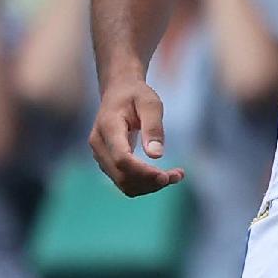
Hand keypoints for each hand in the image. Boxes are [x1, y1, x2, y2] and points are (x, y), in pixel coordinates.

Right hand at [89, 80, 185, 195]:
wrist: (118, 92)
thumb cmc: (136, 95)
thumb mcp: (150, 103)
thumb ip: (153, 127)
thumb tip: (157, 155)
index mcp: (108, 126)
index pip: (121, 158)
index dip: (143, 171)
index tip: (166, 176)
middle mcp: (99, 144)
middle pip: (122, 175)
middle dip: (150, 181)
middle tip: (178, 176)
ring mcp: (100, 155)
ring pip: (123, 182)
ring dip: (149, 186)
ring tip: (176, 176)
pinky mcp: (107, 162)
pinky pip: (124, 180)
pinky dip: (144, 183)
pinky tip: (164, 176)